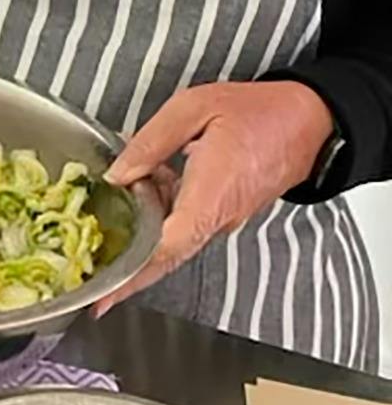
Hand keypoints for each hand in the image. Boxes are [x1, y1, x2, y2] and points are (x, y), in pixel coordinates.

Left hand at [95, 80, 333, 314]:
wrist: (310, 120)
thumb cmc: (257, 112)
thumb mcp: (193, 109)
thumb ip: (151, 143)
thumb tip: (118, 175)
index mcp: (212, 192)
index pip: (169, 244)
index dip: (134, 270)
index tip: (107, 293)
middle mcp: (220, 215)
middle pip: (167, 255)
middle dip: (129, 276)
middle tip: (95, 296)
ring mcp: (225, 217)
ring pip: (174, 238)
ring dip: (142, 231)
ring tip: (111, 214)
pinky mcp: (226, 211)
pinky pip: (186, 222)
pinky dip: (160, 214)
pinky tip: (145, 185)